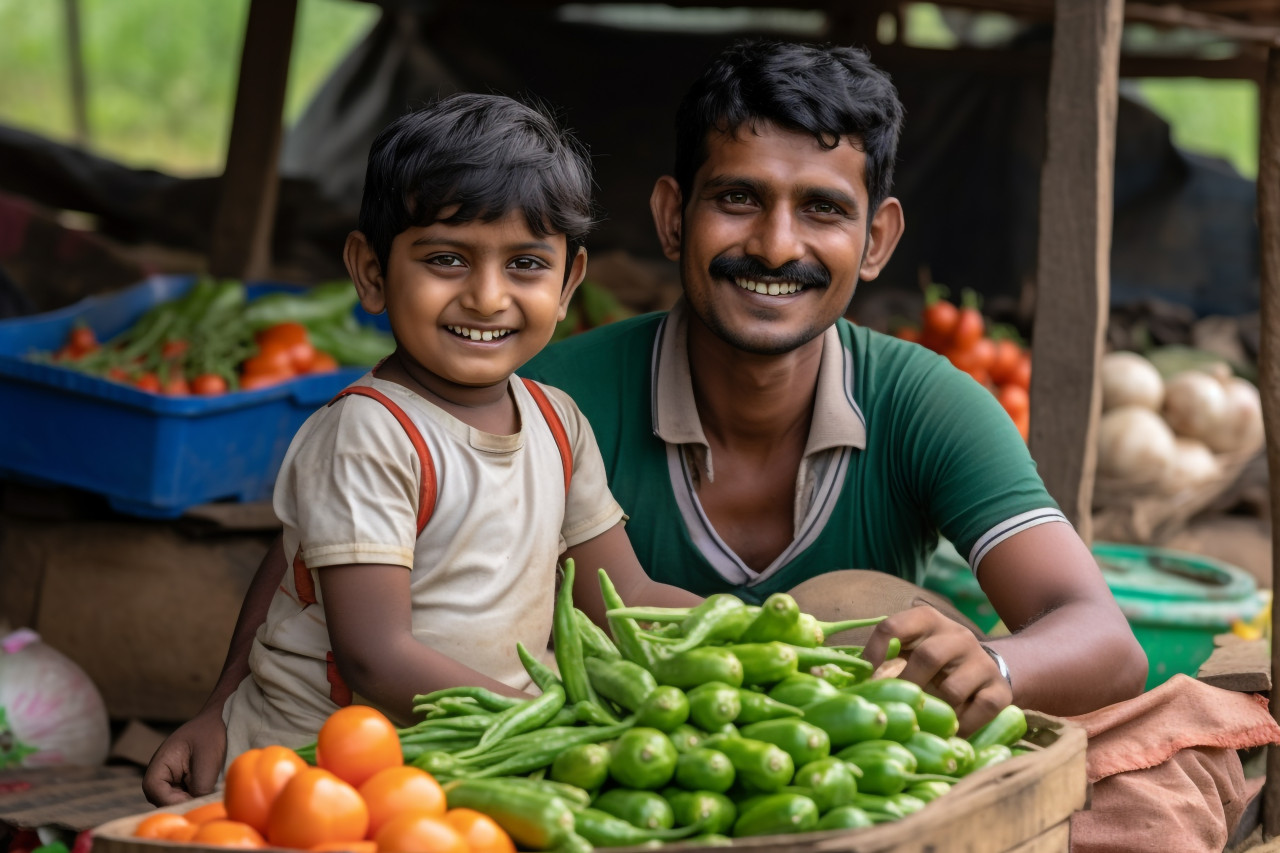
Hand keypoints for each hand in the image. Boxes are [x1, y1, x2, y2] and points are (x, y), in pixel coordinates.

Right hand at [142, 708, 227, 805]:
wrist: (219, 721)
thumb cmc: (211, 735)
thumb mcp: (207, 760)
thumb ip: (200, 787)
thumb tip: (198, 806)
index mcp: (160, 763)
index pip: (154, 790)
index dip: (171, 799)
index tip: (193, 798)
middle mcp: (160, 773)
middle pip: (162, 800)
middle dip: (182, 803)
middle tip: (204, 797)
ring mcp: (170, 779)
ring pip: (175, 801)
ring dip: (190, 800)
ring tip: (209, 790)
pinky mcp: (182, 782)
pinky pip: (185, 797)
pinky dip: (195, 796)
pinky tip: (209, 789)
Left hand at [862, 605, 1011, 736]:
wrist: (989, 669)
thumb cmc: (935, 663)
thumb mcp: (912, 648)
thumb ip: (887, 656)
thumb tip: (848, 680)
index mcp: (928, 620)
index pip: (894, 626)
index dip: (874, 652)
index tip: (864, 679)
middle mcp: (957, 635)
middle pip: (928, 656)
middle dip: (907, 686)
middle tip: (896, 706)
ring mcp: (982, 662)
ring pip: (952, 689)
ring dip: (935, 710)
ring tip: (925, 720)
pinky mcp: (1000, 690)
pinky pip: (979, 711)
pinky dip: (961, 726)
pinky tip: (950, 730)